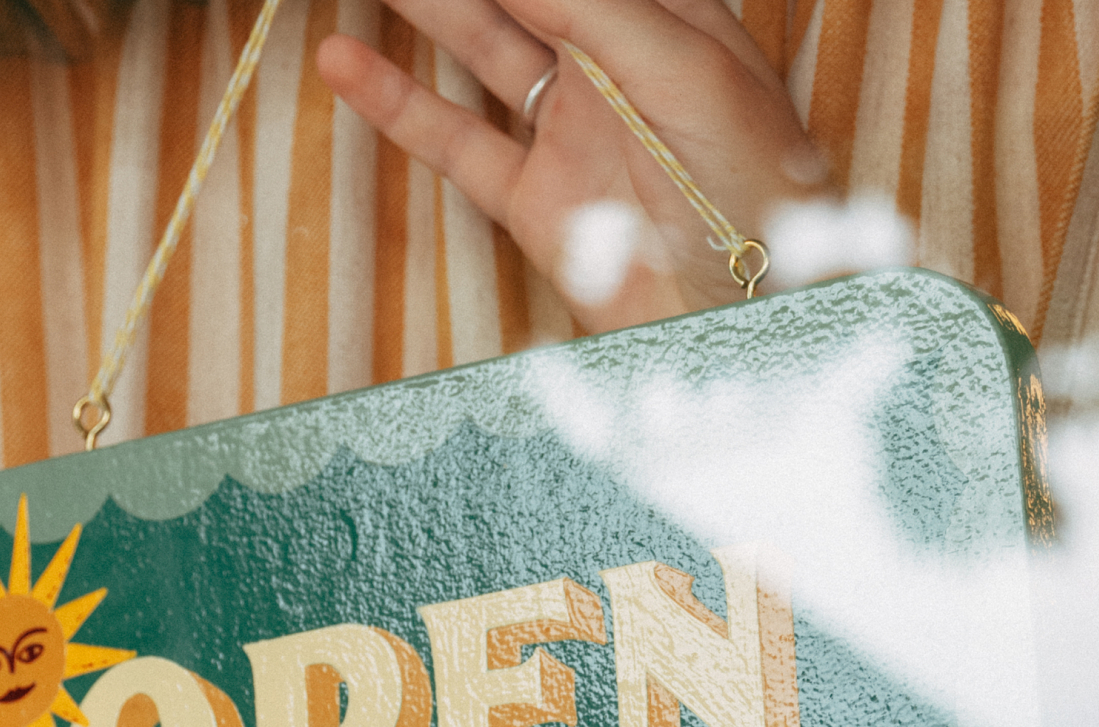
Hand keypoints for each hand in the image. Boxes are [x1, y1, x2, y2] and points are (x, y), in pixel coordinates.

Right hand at [317, 0, 830, 332]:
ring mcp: (574, 133)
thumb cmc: (753, 190)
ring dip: (425, 7)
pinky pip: (456, 142)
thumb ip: (594, 7)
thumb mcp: (684, 71)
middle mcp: (616, 68)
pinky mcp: (539, 202)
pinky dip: (397, 104)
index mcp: (669, 20)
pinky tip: (344, 63)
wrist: (750, 321)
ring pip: (482, 47)